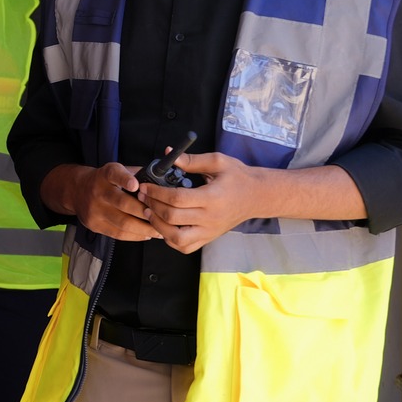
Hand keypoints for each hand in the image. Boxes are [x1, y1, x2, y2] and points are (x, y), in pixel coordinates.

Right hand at [59, 162, 161, 241]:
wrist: (76, 190)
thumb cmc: (105, 181)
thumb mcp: (118, 170)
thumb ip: (137, 174)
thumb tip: (163, 182)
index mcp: (106, 174)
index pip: (115, 174)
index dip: (125, 179)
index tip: (136, 185)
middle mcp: (97, 191)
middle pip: (123, 203)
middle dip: (146, 212)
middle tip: (163, 217)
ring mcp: (94, 210)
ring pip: (123, 223)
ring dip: (144, 228)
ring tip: (159, 230)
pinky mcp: (94, 224)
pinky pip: (118, 233)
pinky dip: (135, 236)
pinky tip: (146, 234)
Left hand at [137, 152, 260, 253]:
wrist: (258, 196)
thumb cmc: (238, 177)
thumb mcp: (218, 162)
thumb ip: (192, 160)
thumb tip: (168, 154)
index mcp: (212, 197)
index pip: (177, 199)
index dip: (156, 193)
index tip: (145, 186)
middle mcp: (210, 218)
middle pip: (173, 218)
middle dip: (152, 206)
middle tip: (144, 196)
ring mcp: (209, 231)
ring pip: (176, 238)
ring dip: (158, 226)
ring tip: (150, 212)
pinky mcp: (209, 238)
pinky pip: (185, 247)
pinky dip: (170, 239)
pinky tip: (164, 226)